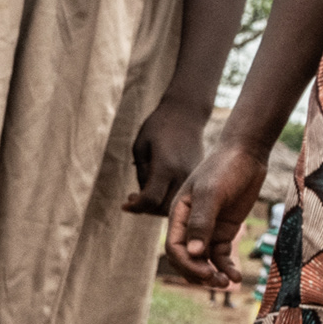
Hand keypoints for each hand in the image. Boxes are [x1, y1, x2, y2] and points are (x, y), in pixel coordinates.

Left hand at [125, 102, 209, 217]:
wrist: (186, 113)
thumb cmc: (158, 127)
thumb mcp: (140, 147)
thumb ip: (142, 174)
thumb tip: (141, 196)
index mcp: (166, 167)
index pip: (151, 199)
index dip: (136, 207)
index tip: (124, 204)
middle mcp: (183, 174)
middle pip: (165, 208)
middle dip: (147, 209)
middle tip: (133, 199)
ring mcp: (193, 176)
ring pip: (177, 205)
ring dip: (159, 207)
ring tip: (144, 196)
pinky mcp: (198, 176)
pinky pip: (184, 196)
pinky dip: (170, 199)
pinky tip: (158, 190)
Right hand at [163, 134, 268, 289]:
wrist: (245, 155)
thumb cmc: (223, 169)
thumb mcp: (210, 194)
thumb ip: (201, 223)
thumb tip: (194, 253)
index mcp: (178, 215)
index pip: (174, 247)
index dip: (187, 263)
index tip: (206, 272)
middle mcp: (189, 225)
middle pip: (187, 258)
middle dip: (199, 273)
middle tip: (218, 282)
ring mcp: (207, 229)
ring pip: (204, 260)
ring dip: (213, 274)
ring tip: (228, 283)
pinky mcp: (224, 230)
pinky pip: (221, 254)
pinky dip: (227, 266)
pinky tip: (236, 276)